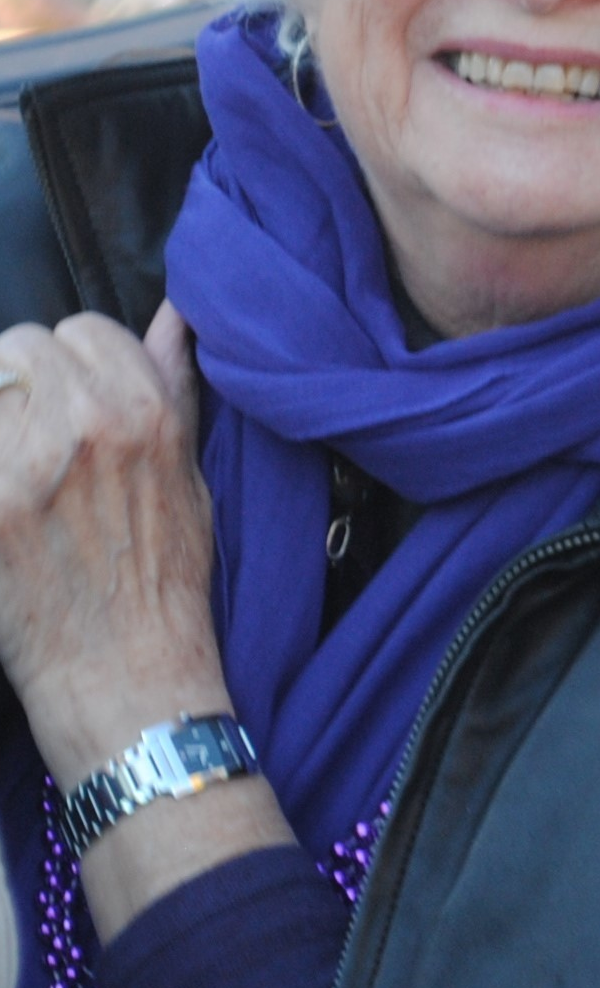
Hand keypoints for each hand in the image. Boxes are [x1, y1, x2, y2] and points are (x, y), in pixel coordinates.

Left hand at [0, 305, 291, 940]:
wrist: (125, 672)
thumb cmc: (164, 575)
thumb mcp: (192, 474)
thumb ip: (175, 385)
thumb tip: (178, 315)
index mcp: (147, 411)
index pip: (82, 328)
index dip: (74, 360)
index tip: (71, 399)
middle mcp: (85, 427)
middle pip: (20, 347)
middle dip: (22, 381)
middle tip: (30, 436)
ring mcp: (22, 467)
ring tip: (15, 467)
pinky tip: (4, 496)